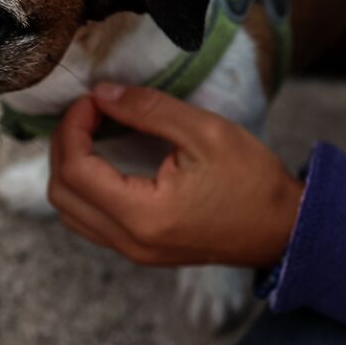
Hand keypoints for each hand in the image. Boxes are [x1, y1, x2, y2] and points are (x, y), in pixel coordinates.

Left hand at [48, 83, 303, 267]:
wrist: (283, 229)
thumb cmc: (253, 181)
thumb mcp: (205, 131)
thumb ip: (149, 109)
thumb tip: (103, 93)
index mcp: (144, 214)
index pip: (76, 171)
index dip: (73, 128)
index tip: (91, 100)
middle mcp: (130, 241)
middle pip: (61, 194)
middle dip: (64, 145)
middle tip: (87, 112)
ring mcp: (133, 251)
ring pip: (69, 211)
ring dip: (69, 168)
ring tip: (90, 132)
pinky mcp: (140, 250)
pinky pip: (89, 221)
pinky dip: (83, 188)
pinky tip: (102, 158)